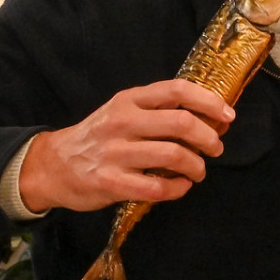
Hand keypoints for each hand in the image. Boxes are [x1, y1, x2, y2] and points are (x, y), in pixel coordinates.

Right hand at [20, 80, 233, 211]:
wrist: (52, 165)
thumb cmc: (100, 137)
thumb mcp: (123, 112)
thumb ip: (161, 112)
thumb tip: (216, 118)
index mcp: (128, 100)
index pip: (177, 90)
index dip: (209, 101)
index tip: (227, 115)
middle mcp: (122, 122)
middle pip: (182, 123)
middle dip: (209, 138)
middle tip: (215, 148)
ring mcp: (114, 153)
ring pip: (174, 156)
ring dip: (197, 166)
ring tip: (198, 171)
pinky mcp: (110, 182)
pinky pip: (157, 187)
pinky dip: (177, 188)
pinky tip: (180, 186)